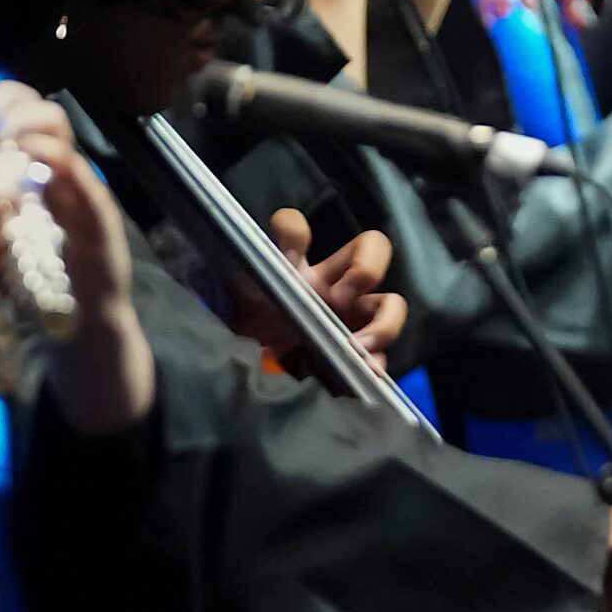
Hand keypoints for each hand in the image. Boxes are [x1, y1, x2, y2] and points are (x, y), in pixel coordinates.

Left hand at [0, 86, 153, 433]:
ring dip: (49, 142)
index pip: (33, 129)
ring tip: (21, 131)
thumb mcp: (16, 231)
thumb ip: (1, 200)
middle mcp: (74, 188)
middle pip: (58, 133)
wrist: (84, 329)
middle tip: (3, 109)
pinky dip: (75, 182)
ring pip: (75, 163)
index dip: (15, 105)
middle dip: (31, 113)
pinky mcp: (105, 239)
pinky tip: (54, 169)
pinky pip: (92, 204)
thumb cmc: (49, 281)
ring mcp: (93, 212)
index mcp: (49, 183)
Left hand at [232, 207, 404, 374]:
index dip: (293, 231)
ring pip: (391, 304)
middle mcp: (330, 285)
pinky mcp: (357, 355)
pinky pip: (382, 355)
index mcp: (295, 267)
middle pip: (372, 247)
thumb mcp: (235, 309)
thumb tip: (219, 274)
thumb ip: (235, 289)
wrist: (251, 382)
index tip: (290, 252)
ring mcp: (350, 319)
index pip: (294, 229)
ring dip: (383, 323)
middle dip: (366, 267)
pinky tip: (365, 372)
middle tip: (342, 298)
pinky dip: (377, 363)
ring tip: (359, 346)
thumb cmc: (245, 337)